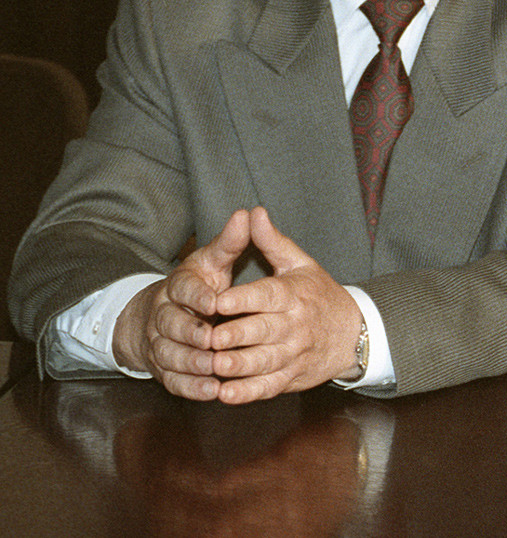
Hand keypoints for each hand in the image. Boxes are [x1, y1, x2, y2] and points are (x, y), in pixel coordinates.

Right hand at [112, 209, 252, 400]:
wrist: (168, 317)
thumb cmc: (201, 286)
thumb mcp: (213, 261)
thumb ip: (230, 243)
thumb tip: (247, 213)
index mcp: (178, 286)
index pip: (183, 289)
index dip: (197, 296)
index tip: (214, 301)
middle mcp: (165, 315)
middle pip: (171, 325)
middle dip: (190, 332)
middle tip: (212, 340)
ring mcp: (162, 344)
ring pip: (171, 355)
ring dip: (192, 363)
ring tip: (214, 368)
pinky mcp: (166, 370)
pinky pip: (175, 381)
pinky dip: (192, 387)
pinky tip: (212, 391)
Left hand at [207, 207, 364, 404]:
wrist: (353, 334)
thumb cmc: (319, 294)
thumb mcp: (300, 263)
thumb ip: (272, 241)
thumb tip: (253, 212)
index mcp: (292, 294)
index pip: (266, 295)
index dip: (241, 299)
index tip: (217, 300)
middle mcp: (293, 325)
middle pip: (262, 331)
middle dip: (234, 335)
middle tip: (207, 338)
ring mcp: (292, 354)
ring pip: (263, 362)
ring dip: (238, 365)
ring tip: (214, 366)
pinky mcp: (290, 378)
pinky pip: (267, 387)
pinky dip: (246, 393)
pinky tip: (225, 394)